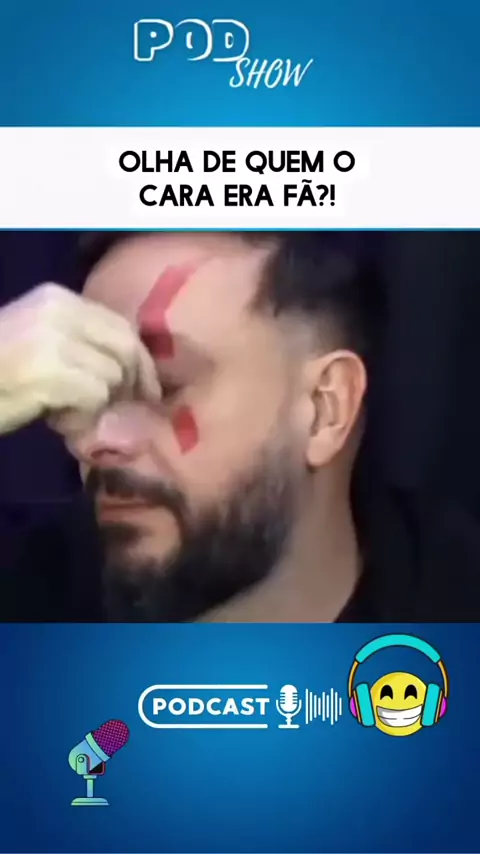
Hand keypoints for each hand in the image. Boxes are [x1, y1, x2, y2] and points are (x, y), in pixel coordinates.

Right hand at [0, 283, 161, 434]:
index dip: (141, 361)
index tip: (145, 390)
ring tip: (68, 415)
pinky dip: (83, 418)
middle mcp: (58, 311)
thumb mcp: (38, 342)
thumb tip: (130, 371)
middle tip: (129, 409)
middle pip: (126, 346)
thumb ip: (79, 344)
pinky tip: (58, 422)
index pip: (120, 326)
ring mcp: (53, 339)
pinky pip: (94, 397)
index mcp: (57, 299)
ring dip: (99, 405)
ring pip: (113, 376)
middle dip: (135, 382)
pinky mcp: (50, 371)